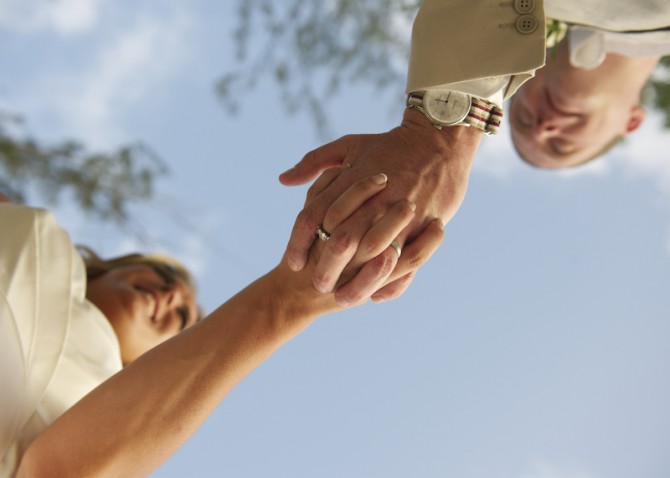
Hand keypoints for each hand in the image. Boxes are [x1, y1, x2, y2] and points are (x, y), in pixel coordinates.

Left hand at [280, 108, 482, 304]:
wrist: (438, 140)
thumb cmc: (389, 144)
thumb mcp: (350, 145)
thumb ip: (314, 162)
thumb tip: (283, 180)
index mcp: (350, 179)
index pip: (314, 214)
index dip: (300, 241)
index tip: (293, 263)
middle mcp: (373, 196)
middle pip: (340, 237)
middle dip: (325, 266)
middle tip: (316, 285)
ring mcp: (399, 210)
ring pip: (371, 250)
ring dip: (355, 279)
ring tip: (342, 297)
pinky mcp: (423, 222)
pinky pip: (403, 256)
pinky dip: (389, 278)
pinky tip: (376, 295)